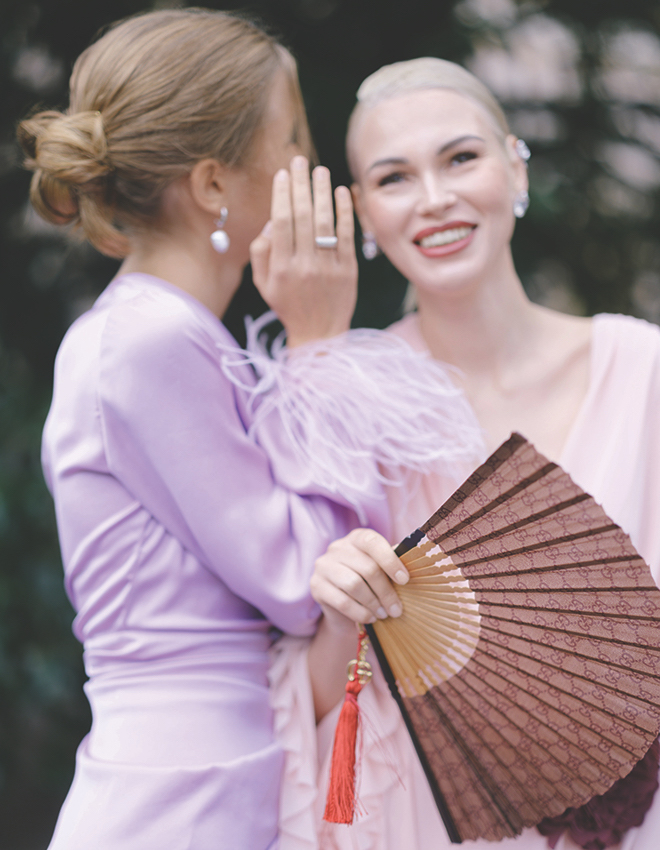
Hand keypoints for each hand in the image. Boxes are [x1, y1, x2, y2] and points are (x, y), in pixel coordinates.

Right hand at [249, 156, 357, 347]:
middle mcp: (304, 265)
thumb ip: (261, 252)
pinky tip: (341, 192)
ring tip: (320, 170)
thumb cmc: (289, 306)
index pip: (281, 222)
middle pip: (302, 216)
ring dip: (322, 192)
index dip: (281, 194)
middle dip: (300, 184)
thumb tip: (271, 222)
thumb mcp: (264, 285)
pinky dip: (344, 212)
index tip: (282, 174)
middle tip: (300, 161)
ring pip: (324, 222)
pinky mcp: (348, 270)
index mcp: (280, 268)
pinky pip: (346, 235)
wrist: (319, 335)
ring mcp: (328, 267)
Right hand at [310, 528, 408, 633]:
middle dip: (386, 592)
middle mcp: (337, 547)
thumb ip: (392, 565)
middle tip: (397, 609)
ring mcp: (323, 565)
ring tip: (383, 614)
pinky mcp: (316, 586)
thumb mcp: (381, 571)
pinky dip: (360, 613)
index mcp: (357, 538)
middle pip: (367, 568)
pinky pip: (342, 601)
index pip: (373, 542)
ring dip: (373, 603)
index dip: (390, 561)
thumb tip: (413, 566)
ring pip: (354, 585)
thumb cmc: (369, 584)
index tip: (405, 580)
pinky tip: (370, 618)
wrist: (342, 607)